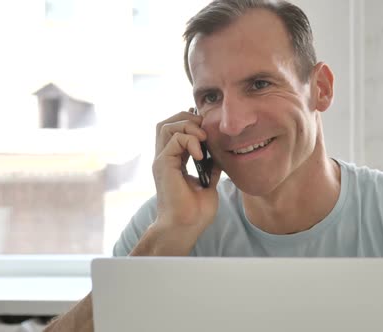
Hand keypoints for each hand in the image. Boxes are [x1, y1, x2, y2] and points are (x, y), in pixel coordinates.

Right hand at [152, 108, 221, 232]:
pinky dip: (190, 140)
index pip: (176, 130)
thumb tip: (219, 157)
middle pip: (167, 123)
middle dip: (188, 119)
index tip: (210, 130)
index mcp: (175, 161)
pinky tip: (200, 154)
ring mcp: (163, 160)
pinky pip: (174, 139)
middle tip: (205, 130)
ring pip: (166, 126)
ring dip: (188, 126)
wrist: (186, 227)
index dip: (192, 123)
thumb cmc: (195, 212)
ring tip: (203, 138)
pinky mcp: (163, 164)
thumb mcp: (208, 184)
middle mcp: (166, 158)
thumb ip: (210, 168)